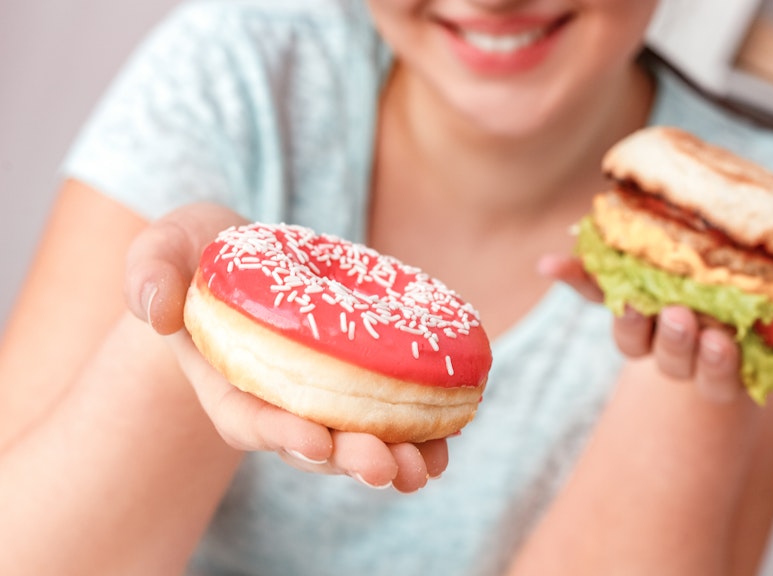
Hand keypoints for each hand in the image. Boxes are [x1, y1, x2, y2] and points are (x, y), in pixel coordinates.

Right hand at [123, 203, 446, 491]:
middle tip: (382, 467)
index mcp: (227, 382)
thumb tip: (158, 307)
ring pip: (353, 444)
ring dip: (391, 461)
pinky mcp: (355, 385)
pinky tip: (442, 446)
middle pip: (311, 445)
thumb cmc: (202, 253)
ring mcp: (317, 401)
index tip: (314, 441)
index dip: (280, 433)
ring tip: (423, 468)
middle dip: (347, 460)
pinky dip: (417, 437)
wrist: (244, 260)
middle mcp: (274, 404)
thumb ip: (151, 271)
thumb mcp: (165, 246)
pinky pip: (387, 420)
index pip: (249, 419)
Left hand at [537, 254, 772, 402]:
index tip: (721, 347)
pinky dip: (575, 277)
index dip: (716, 366)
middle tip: (687, 318)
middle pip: (670, 358)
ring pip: (634, 335)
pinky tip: (551, 263)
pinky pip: (595, 290)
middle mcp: (681, 352)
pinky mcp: (623, 294)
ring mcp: (651, 326)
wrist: (731, 305)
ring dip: (632, 318)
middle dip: (678, 342)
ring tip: (636, 297)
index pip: (717, 377)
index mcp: (724, 364)